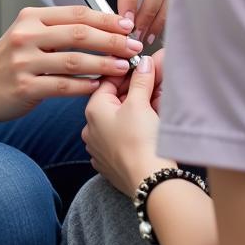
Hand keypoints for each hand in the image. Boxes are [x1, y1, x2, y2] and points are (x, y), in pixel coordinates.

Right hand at [0, 5, 144, 122]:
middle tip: (133, 47)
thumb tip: (103, 28)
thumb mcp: (29, 34)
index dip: (106, 19)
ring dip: (104, 64)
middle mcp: (26, 35)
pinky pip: (63, 86)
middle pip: (79, 34)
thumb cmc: (9, 60)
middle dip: (112, 40)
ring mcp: (24, 62)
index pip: (76, 12)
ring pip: (74, 60)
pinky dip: (85, 86)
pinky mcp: (25, 87)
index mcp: (31, 17)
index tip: (127, 26)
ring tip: (123, 68)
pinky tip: (100, 86)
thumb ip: (60, 28)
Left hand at [82, 53, 175, 197]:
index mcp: (93, 110)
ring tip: (154, 108)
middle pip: (114, 102)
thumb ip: (140, 79)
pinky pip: (120, 140)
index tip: (143, 69)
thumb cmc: (141, 140)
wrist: (150, 181)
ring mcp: (99, 149)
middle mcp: (90, 129)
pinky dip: (132, 133)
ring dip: (135, 113)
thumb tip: (143, 63)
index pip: (108, 81)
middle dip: (134, 93)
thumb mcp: (140, 103)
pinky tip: (147, 130)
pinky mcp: (110, 165)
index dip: (127, 73)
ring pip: (118, 122)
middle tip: (154, 87)